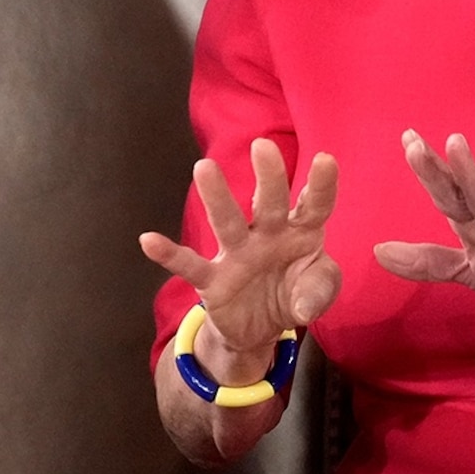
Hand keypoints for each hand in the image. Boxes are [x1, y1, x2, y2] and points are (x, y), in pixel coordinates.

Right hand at [138, 138, 340, 384]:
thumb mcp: (317, 293)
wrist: (261, 328)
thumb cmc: (295, 292)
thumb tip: (303, 307)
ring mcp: (238, 255)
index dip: (321, 185)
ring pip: (228, 222)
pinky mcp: (213, 280)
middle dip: (268, 176)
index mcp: (300, 231)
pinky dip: (169, 254)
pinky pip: (189, 265)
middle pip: (270, 203)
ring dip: (217, 197)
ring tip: (203, 168)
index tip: (325, 159)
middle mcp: (268, 235)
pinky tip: (148, 240)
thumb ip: (319, 292)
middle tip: (262, 145)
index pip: (314, 205)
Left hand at [371, 131, 474, 347]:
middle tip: (412, 139)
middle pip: (460, 193)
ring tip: (454, 143)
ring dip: (469, 174)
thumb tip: (378, 249)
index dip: (427, 170)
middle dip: (436, 167)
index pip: (446, 195)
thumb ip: (428, 262)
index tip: (408, 138)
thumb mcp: (471, 274)